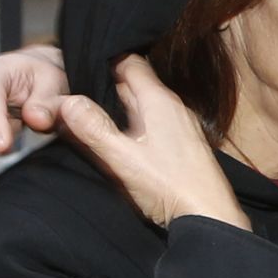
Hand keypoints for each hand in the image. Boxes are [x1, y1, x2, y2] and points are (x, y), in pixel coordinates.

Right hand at [60, 55, 249, 230]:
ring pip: (143, 105)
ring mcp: (180, 126)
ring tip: (90, 113)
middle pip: (134, 84)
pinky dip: (133, 124)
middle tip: (74, 90)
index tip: (78, 65)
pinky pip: (152, 124)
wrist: (209, 217)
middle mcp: (173, 107)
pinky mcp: (182, 146)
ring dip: (119, 107)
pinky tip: (120, 139)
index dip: (104, 60)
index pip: (130, 62)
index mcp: (159, 101)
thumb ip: (93, 129)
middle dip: (106, 85)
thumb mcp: (123, 158)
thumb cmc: (170, 186)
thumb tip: (67, 100)